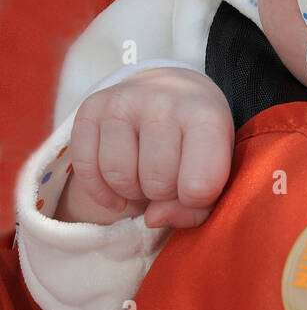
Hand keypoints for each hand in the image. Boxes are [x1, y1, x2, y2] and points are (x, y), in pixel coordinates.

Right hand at [62, 67, 234, 228]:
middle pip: (156, 182)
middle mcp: (164, 101)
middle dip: (162, 194)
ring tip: (144, 177)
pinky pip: (85, 168)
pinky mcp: (91, 107)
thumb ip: (197, 209)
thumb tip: (152, 218)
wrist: (175, 91)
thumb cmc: (200, 142)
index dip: (194, 201)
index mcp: (206, 116)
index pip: (198, 186)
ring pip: (118, 176)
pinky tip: (117, 188)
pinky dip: (100, 190)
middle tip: (168, 179)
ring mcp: (123, 101)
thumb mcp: (217, 172)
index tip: (195, 187)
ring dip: (130, 191)